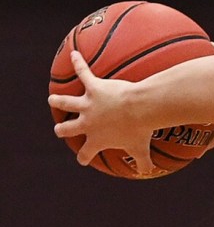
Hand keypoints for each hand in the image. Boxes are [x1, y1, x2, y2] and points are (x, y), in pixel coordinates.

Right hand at [48, 50, 155, 174]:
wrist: (140, 109)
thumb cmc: (141, 131)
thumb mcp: (141, 150)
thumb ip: (143, 163)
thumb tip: (148, 171)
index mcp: (97, 140)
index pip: (86, 153)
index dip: (84, 157)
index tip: (83, 160)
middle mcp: (88, 123)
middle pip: (68, 129)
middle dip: (62, 130)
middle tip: (59, 130)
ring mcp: (88, 104)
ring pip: (66, 102)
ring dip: (58, 101)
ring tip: (52, 100)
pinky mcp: (94, 87)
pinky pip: (83, 73)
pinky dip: (78, 64)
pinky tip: (75, 55)